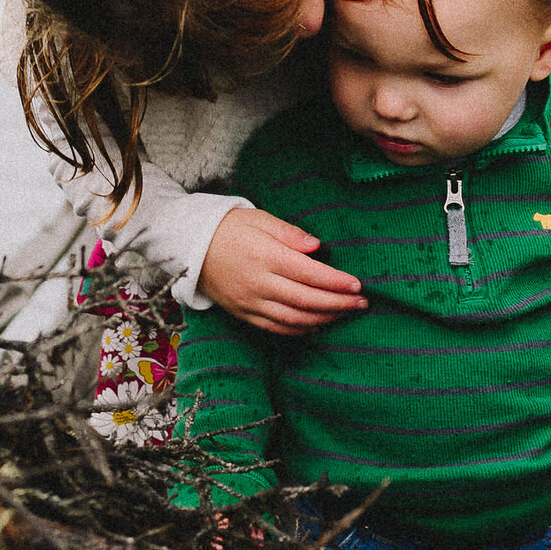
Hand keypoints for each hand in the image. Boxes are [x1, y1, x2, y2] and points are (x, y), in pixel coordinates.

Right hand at [198, 205, 367, 334]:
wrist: (189, 246)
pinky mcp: (243, 313)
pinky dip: (299, 330)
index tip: (357, 285)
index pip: (309, 274)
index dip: (336, 282)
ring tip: (344, 314)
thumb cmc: (229, 227)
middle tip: (361, 303)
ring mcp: (249, 302)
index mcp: (265, 256)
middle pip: (306, 300)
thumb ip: (290, 234)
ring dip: (323, 319)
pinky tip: (317, 325)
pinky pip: (276, 328)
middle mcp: (258, 283)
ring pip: (294, 319)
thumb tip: (317, 247)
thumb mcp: (259, 219)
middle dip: (338, 304)